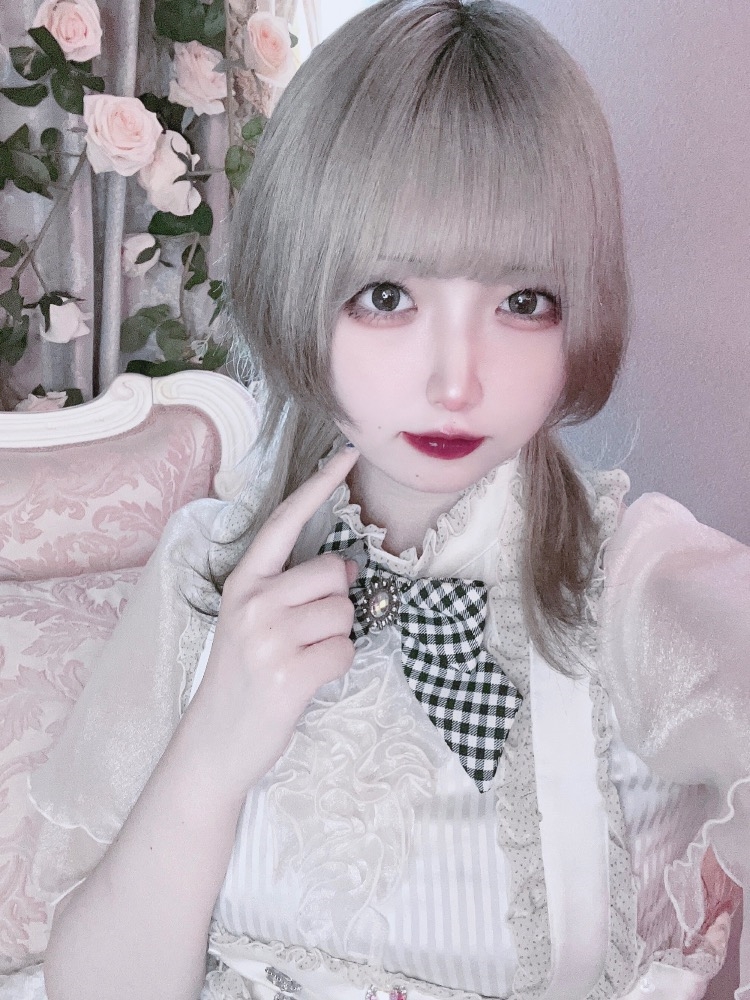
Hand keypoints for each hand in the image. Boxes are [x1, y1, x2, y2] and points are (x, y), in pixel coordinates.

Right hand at [188, 445, 359, 791]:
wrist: (215, 743)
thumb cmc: (242, 678)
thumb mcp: (254, 622)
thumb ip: (290, 588)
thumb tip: (347, 569)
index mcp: (243, 583)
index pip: (284, 522)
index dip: (318, 487)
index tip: (347, 455)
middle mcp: (252, 601)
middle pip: (334, 574)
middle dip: (337, 603)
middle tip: (308, 633)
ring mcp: (268, 637)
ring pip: (345, 614)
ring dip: (336, 639)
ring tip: (302, 659)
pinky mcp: (287, 673)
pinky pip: (345, 652)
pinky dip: (337, 667)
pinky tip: (307, 681)